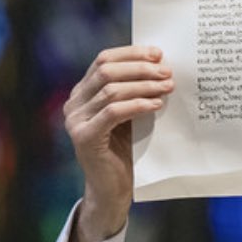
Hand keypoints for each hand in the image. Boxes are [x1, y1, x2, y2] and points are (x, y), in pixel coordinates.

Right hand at [63, 45, 172, 241]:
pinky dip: (137, 105)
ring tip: (167, 87)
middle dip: (140, 68)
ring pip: (111, 90)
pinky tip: (156, 105)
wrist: (112, 189)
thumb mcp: (128, 114)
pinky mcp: (84, 137)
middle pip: (106, 71)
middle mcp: (73, 103)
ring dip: (144, 85)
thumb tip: (159, 64)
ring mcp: (75, 121)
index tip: (158, 53)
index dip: (131, 53)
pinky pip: (113, 112)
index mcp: (81, 92)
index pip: (103, 60)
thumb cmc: (125, 149)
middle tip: (167, 71)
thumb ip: (133, 90)